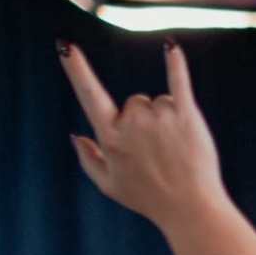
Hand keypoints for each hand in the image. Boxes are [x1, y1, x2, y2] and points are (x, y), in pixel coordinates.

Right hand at [59, 42, 227, 227]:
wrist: (191, 209)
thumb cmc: (148, 199)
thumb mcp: (110, 185)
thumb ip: (88, 159)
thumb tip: (76, 134)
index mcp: (111, 137)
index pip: (89, 95)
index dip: (76, 69)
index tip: (64, 45)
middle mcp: (133, 123)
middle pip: (135, 101)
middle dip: (143, 119)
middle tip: (156, 151)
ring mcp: (160, 118)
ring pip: (159, 102)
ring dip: (166, 119)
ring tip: (174, 149)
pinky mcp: (186, 115)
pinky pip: (179, 82)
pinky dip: (175, 64)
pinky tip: (170, 47)